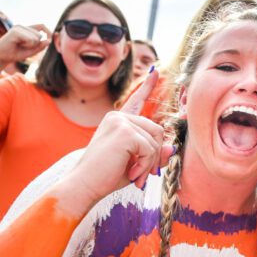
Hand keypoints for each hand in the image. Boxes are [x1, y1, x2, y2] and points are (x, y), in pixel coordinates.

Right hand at [0, 24, 49, 71]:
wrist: (0, 57)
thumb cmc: (15, 53)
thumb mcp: (31, 51)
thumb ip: (40, 46)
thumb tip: (49, 40)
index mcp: (25, 29)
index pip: (42, 26)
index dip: (48, 31)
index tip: (50, 38)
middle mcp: (21, 26)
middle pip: (40, 35)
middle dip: (35, 44)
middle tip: (23, 47)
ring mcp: (18, 27)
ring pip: (36, 37)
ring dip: (31, 45)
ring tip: (19, 46)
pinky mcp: (15, 31)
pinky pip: (30, 39)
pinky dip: (28, 45)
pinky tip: (17, 45)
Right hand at [58, 70, 170, 211]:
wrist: (84, 185)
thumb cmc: (106, 177)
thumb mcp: (136, 163)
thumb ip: (153, 154)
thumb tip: (172, 148)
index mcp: (118, 121)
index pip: (136, 101)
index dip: (147, 87)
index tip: (156, 71)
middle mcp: (118, 117)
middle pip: (157, 130)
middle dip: (154, 156)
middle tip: (143, 175)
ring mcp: (121, 122)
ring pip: (155, 140)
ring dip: (149, 163)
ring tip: (134, 175)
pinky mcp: (125, 131)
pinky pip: (150, 149)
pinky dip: (145, 165)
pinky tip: (132, 173)